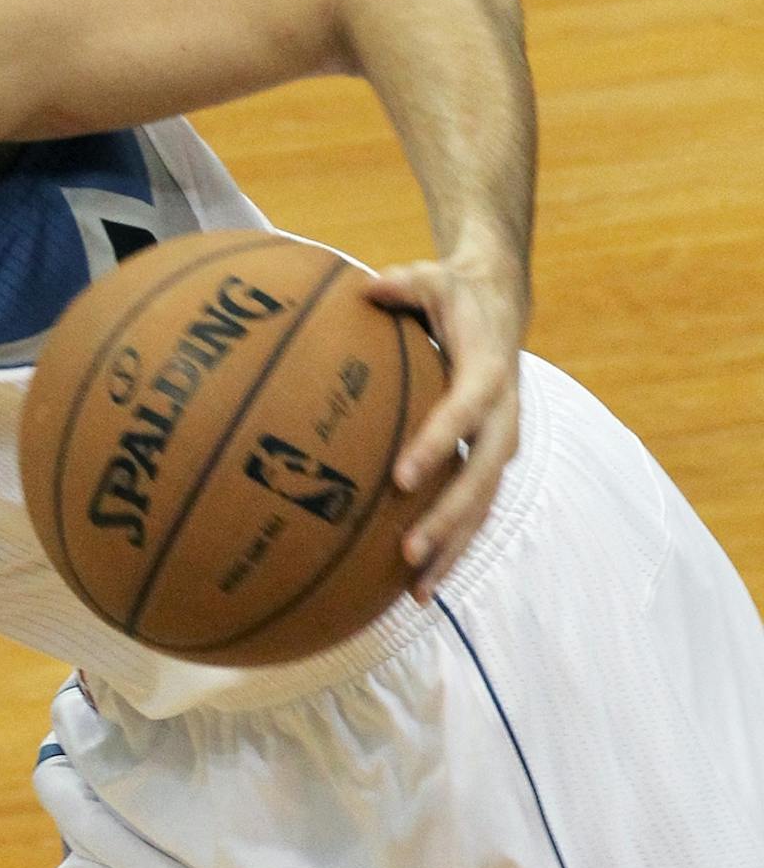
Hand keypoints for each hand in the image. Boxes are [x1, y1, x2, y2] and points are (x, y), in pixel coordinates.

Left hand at [365, 246, 529, 602]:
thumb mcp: (430, 276)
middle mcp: (502, 416)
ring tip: (416, 591)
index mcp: (487, 372)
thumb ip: (400, 282)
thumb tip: (365, 285)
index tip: (402, 477)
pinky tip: (416, 585)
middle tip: (408, 551)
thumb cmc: (452, 292)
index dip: (439, 444)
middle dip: (448, 518)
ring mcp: (498, 444)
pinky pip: (472, 510)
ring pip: (481, 506)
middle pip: (482, 476)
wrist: (499, 305)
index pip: (466, 411)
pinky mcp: (486, 461)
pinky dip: (450, 546)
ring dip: (452, 548)